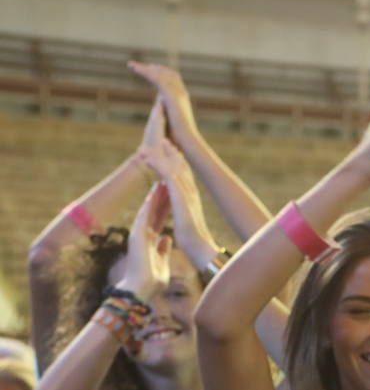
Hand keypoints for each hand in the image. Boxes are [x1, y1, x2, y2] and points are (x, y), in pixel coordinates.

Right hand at [119, 182, 172, 297]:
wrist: (142, 289)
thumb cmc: (152, 279)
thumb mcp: (161, 259)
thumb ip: (163, 248)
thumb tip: (166, 239)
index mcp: (150, 240)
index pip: (159, 219)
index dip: (165, 207)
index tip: (171, 195)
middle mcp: (143, 235)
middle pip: (154, 212)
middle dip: (160, 198)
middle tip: (165, 182)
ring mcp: (139, 234)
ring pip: (147, 211)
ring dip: (154, 197)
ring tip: (160, 182)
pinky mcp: (137, 236)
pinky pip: (143, 216)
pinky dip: (149, 205)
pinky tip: (153, 194)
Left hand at [128, 61, 199, 147]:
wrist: (186, 141)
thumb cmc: (180, 138)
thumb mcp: (172, 124)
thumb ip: (166, 117)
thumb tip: (163, 122)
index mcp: (181, 100)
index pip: (173, 80)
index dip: (162, 73)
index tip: (150, 70)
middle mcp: (180, 94)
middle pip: (168, 74)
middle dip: (154, 68)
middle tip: (139, 66)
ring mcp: (177, 94)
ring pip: (161, 75)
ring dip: (145, 68)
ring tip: (131, 65)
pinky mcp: (171, 97)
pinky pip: (157, 80)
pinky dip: (145, 73)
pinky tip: (135, 69)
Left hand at [136, 138, 217, 267]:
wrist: (200, 249)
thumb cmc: (195, 243)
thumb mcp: (188, 225)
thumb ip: (185, 217)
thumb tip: (185, 217)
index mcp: (191, 200)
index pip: (185, 178)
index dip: (178, 164)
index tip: (171, 154)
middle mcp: (191, 193)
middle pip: (182, 167)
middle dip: (172, 153)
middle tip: (164, 140)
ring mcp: (187, 194)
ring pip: (175, 168)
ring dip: (163, 155)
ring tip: (154, 143)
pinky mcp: (181, 197)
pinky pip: (168, 175)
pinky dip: (158, 165)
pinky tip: (149, 158)